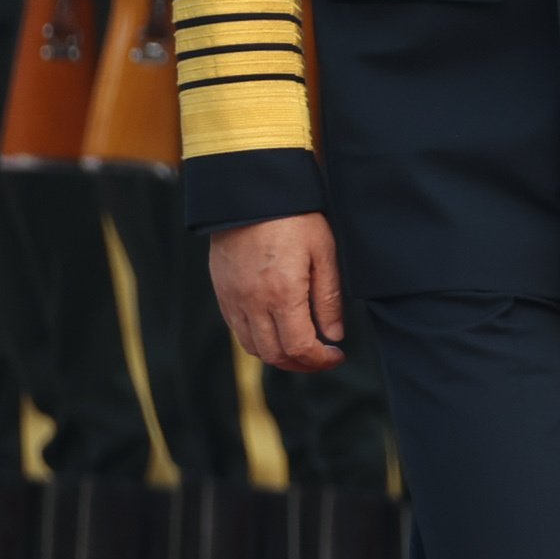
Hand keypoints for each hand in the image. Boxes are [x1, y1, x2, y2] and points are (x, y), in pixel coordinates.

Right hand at [210, 214, 345, 371]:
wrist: (250, 194)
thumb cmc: (295, 218)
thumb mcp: (324, 252)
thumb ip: (329, 298)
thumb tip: (334, 335)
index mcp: (282, 294)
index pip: (300, 347)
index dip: (320, 360)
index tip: (337, 355)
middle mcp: (252, 303)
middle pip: (274, 355)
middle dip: (301, 364)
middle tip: (322, 357)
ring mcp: (233, 299)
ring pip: (253, 347)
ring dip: (279, 355)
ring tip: (302, 347)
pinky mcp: (222, 292)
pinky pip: (238, 329)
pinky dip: (259, 339)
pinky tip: (277, 329)